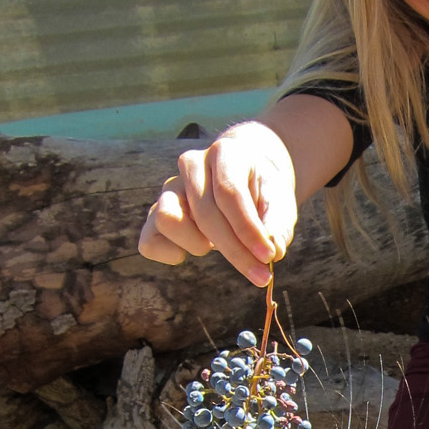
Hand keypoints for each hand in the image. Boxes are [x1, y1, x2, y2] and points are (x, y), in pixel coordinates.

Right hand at [138, 123, 298, 286]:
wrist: (245, 177)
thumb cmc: (262, 192)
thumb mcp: (279, 203)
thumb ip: (277, 225)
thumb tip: (272, 251)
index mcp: (224, 153)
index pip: (229, 192)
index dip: (248, 229)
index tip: (268, 257)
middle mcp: (192, 165)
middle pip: (205, 213)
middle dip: (234, 250)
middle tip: (260, 275)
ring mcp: (170, 188)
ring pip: (167, 219)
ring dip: (195, 244)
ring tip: (216, 247)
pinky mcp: (156, 213)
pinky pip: (148, 240)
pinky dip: (169, 253)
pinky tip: (191, 252)